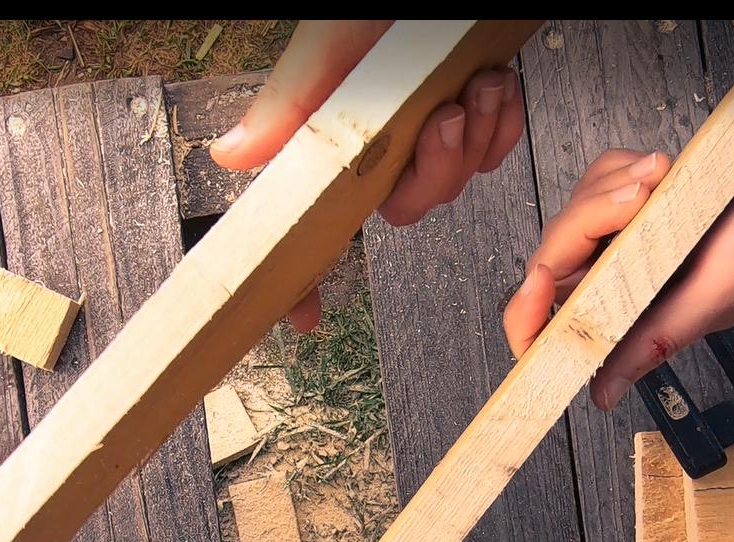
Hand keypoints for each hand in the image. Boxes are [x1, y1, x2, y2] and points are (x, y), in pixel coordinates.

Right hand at [212, 20, 525, 331]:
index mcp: (337, 120)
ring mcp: (428, 116)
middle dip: (431, 174)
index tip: (304, 317)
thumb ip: (294, 99)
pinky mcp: (474, 103)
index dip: (302, 271)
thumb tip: (233, 157)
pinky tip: (494, 83)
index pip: (309, 212)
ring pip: (451, 184)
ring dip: (473, 143)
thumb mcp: (341, 38)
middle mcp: (379, 126)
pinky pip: (490, 152)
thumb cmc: (409, 2)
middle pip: (398, 208)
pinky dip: (500, 125)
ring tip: (477, 89)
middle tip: (444, 119)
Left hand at [503, 115, 733, 409]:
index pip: (559, 331)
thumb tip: (599, 395)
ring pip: (576, 214)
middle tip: (642, 195)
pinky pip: (601, 179)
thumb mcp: (720, 291)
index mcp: (643, 316)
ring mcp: (635, 238)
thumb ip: (657, 338)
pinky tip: (664, 165)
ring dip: (611, 187)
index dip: (530, 315)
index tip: (540, 280)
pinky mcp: (645, 194)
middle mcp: (632, 282)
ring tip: (663, 176)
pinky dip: (624, 166)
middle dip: (590, 219)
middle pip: (556, 260)